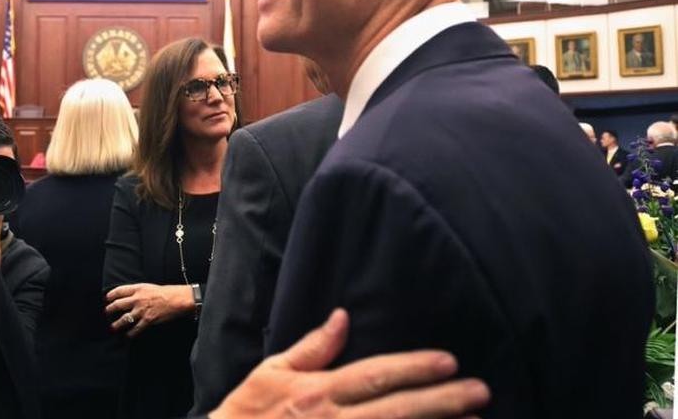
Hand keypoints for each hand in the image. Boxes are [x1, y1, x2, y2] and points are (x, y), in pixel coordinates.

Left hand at [105, 283, 192, 337]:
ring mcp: (142, 310)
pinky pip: (136, 329)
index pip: (119, 291)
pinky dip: (130, 334)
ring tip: (113, 327)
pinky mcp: (148, 320)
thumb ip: (139, 292)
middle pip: (118, 304)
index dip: (111, 295)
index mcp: (138, 288)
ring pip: (124, 319)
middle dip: (109, 310)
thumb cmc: (167, 292)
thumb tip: (130, 297)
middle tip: (106, 313)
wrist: (178, 299)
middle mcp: (138, 299)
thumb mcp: (150, 287)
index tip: (107, 299)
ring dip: (116, 324)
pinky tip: (127, 336)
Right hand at [209, 309, 488, 418]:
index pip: (374, 376)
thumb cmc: (244, 416)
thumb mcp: (269, 374)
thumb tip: (343, 316)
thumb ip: (311, 349)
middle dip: (441, 400)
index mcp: (316, 392)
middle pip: (396, 410)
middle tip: (481, 391)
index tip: (449, 361)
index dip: (413, 368)